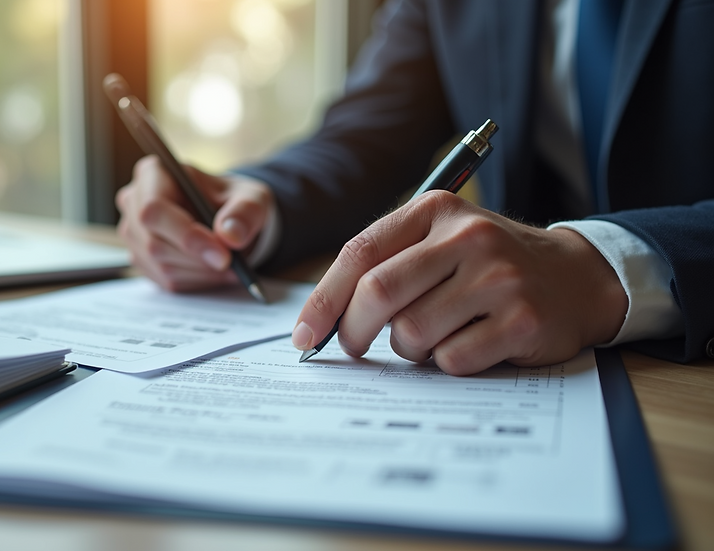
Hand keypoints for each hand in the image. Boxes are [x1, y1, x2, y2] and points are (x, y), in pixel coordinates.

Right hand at [115, 155, 273, 291]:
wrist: (227, 218)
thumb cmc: (234, 201)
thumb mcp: (251, 197)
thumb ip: (245, 212)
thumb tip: (230, 236)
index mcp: (153, 173)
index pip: (155, 209)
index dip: (186, 235)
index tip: (222, 254)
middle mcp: (134, 201)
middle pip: (154, 243)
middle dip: (198, 259)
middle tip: (232, 264)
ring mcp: (133, 232)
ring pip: (161, 265)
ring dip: (200, 272)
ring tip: (229, 266)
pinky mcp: (141, 258)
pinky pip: (164, 281)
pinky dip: (195, 281)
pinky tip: (214, 271)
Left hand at [291, 191, 627, 374]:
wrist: (578, 278)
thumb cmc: (490, 265)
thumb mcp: (441, 242)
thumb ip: (387, 265)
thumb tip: (322, 319)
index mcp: (436, 211)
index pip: (360, 252)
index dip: (323, 299)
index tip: (305, 335)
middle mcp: (467, 237)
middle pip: (378, 292)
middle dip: (353, 331)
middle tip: (353, 348)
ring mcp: (497, 277)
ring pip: (412, 331)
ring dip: (410, 347)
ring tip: (435, 335)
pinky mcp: (521, 319)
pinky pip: (452, 358)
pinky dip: (448, 362)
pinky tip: (471, 344)